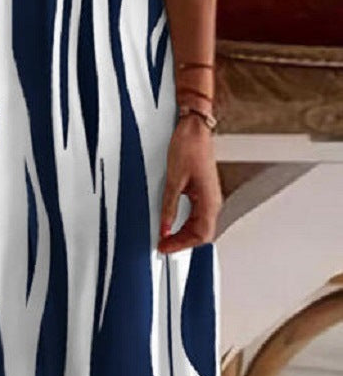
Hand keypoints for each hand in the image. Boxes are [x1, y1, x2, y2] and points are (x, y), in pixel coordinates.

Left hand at [157, 113, 222, 253]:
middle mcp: (213, 200)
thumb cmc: (188, 147)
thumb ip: (169, 206)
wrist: (194, 128)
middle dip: (183, 242)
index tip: (165, 247)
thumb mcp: (173, 179)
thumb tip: (164, 228)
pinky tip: (173, 223)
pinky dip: (185, 223)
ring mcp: (209, 196)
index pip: (201, 234)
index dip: (182, 244)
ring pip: (200, 225)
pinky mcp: (202, 190)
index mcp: (209, 200)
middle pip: (202, 233)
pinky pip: (197, 214)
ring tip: (165, 238)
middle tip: (163, 245)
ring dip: (184, 234)